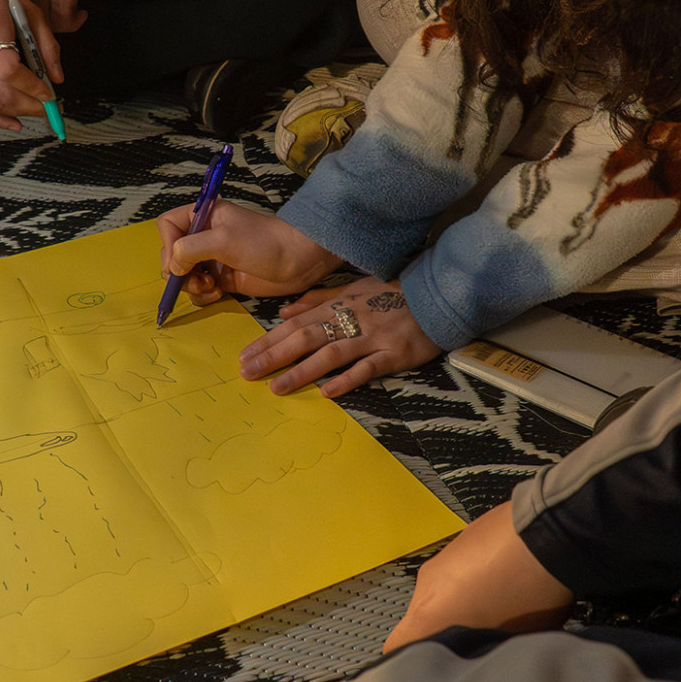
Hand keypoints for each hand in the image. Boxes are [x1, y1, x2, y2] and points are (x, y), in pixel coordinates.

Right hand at [0, 0, 63, 131]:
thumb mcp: (30, 11)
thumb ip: (46, 46)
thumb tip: (58, 78)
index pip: (10, 72)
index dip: (32, 87)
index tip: (49, 93)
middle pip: (1, 94)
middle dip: (30, 106)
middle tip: (49, 107)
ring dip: (16, 112)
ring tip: (34, 108)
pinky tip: (13, 123)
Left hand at [9, 0, 134, 32]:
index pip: (16, 2)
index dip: (30, 12)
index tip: (44, 15)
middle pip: (28, 17)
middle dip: (43, 25)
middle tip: (58, 24)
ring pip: (46, 22)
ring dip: (61, 25)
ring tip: (72, 19)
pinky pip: (65, 20)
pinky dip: (74, 22)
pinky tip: (82, 15)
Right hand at [159, 198, 339, 300]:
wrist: (298, 261)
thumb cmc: (264, 243)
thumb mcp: (224, 240)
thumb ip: (190, 248)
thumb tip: (172, 266)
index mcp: (203, 216)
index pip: (167, 225)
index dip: (167, 243)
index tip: (178, 259)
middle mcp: (204, 236)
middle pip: (171, 254)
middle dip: (179, 270)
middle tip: (196, 278)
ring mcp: (212, 259)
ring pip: (183, 275)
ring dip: (191, 285)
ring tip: (210, 287)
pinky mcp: (222, 279)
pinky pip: (199, 290)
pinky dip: (202, 295)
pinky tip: (217, 294)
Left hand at [242, 277, 439, 396]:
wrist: (436, 293)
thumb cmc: (391, 292)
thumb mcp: (352, 289)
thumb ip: (317, 301)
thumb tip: (283, 312)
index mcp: (337, 305)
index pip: (295, 324)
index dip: (268, 340)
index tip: (244, 355)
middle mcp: (350, 320)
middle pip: (305, 338)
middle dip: (274, 356)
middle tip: (247, 373)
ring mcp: (371, 337)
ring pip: (330, 354)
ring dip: (301, 371)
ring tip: (276, 387)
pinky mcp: (394, 354)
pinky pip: (367, 368)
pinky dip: (346, 380)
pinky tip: (326, 392)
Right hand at [382, 502, 573, 653]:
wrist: (549, 533)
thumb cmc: (528, 594)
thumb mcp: (507, 642)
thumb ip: (479, 653)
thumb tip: (478, 656)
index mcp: (427, 613)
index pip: (396, 647)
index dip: (410, 663)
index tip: (433, 672)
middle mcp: (426, 583)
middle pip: (423, 619)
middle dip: (446, 631)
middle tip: (480, 639)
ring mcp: (444, 556)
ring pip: (443, 592)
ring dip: (462, 602)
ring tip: (500, 606)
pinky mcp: (464, 537)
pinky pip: (460, 569)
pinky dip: (475, 578)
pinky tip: (507, 580)